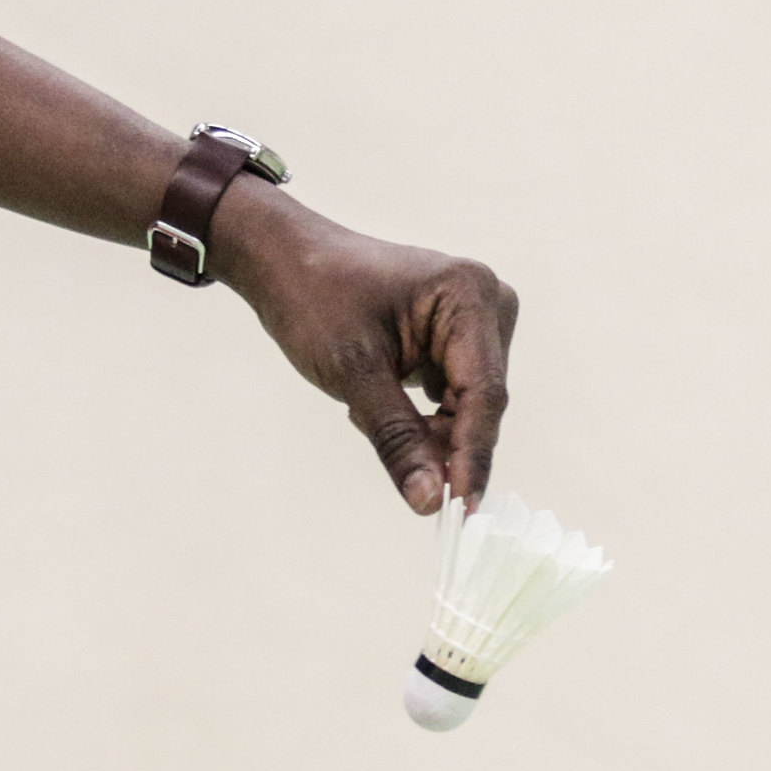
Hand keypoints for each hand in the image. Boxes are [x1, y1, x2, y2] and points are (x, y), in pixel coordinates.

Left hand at [207, 175, 518, 513]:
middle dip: (442, 443)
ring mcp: (474, 318)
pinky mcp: (456, 335)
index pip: (484, 394)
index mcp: (469, 296)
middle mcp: (487, 302)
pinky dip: (416, 412)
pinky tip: (372, 398)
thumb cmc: (313, 299)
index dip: (472, 457)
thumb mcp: (352, 374)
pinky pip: (450, 393)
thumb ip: (397, 440)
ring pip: (465, 404)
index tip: (461, 511)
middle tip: (402, 473)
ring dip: (422, 426)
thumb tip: (431, 501)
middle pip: (480, 402)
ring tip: (363, 407)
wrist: (284, 260)